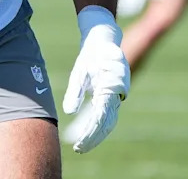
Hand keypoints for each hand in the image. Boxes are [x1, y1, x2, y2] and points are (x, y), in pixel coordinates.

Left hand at [62, 6, 129, 152]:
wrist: (104, 39)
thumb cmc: (90, 54)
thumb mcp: (79, 70)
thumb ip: (75, 91)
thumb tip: (68, 112)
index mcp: (111, 86)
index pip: (101, 117)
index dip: (91, 133)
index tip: (80, 144)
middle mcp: (118, 92)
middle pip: (107, 122)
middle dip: (93, 138)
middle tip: (79, 149)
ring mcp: (119, 94)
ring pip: (109, 120)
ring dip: (96, 134)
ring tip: (81, 146)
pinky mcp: (115, 94)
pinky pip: (109, 114)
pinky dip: (100, 126)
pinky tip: (88, 134)